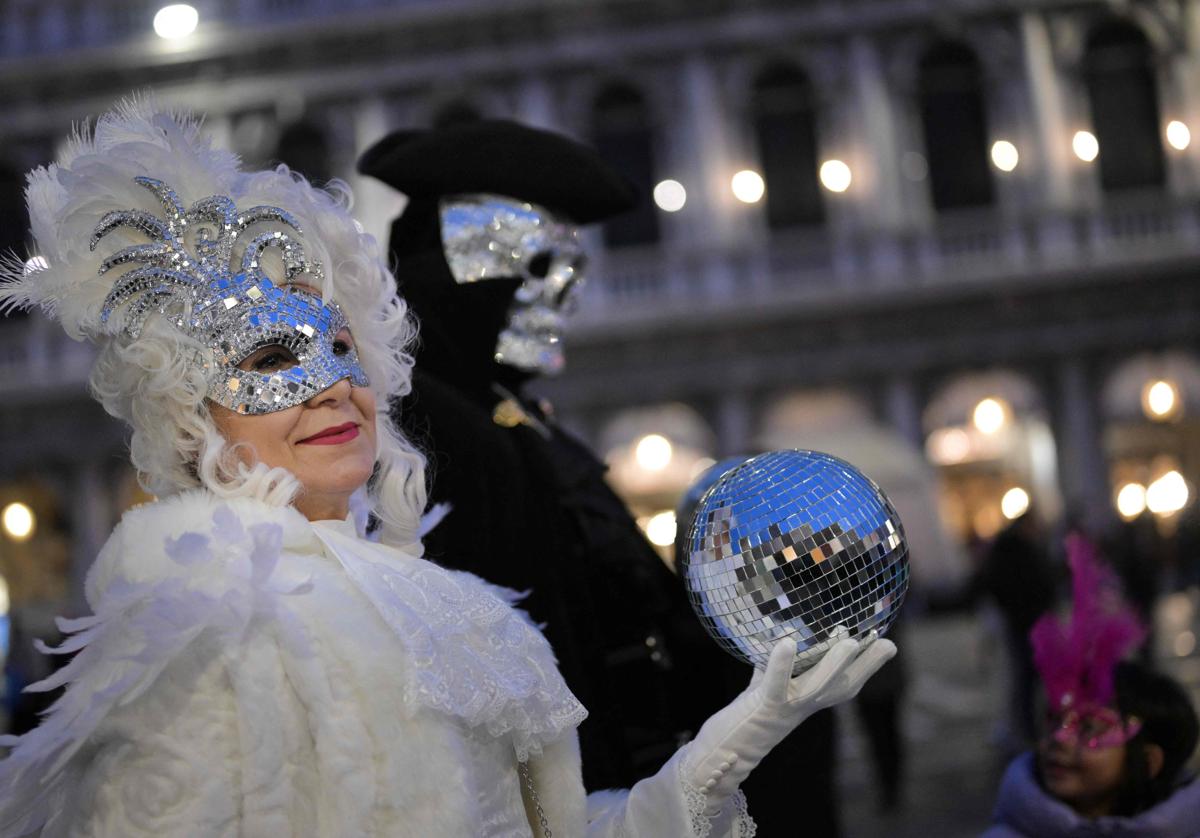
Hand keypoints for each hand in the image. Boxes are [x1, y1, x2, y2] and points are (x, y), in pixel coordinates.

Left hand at [682, 629, 895, 813]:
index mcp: (808, 702)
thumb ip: (774, 665)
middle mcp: (803, 707)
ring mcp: (786, 709)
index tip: (888, 644)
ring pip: (817, 687)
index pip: (845, 683)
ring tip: (850, 640)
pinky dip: (781, 664)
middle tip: (887, 643)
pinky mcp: (764, 706)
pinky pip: (775, 685)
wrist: (722, 754)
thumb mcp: (765, 688)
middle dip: (866, 666)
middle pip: (842, 687)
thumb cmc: (745, 717)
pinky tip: (787, 642)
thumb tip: (784, 634)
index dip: (867, 666)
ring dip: (834, 665)